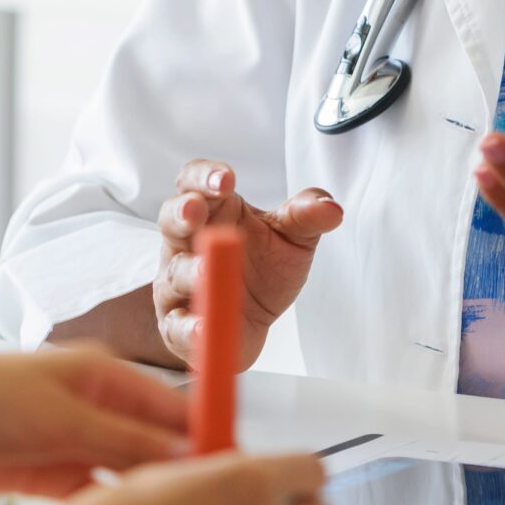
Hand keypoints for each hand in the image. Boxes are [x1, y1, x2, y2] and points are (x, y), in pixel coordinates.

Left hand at [0, 348, 189, 495]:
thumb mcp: (63, 420)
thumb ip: (127, 441)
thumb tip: (188, 457)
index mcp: (104, 376)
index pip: (176, 408)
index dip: (206, 441)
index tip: (234, 480)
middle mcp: (94, 406)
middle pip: (154, 446)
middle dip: (177, 478)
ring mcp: (70, 442)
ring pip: (125, 476)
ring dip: (142, 501)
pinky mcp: (46, 475)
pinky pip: (92, 497)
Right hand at [155, 160, 343, 366]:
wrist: (250, 322)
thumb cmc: (264, 269)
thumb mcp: (292, 239)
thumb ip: (306, 217)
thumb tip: (332, 208)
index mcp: (213, 211)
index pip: (196, 182)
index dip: (205, 176)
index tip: (227, 179)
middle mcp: (186, 243)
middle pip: (172, 219)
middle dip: (182, 213)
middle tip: (196, 210)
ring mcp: (176, 284)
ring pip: (175, 272)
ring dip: (190, 271)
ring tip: (207, 272)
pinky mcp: (177, 326)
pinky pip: (177, 326)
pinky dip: (190, 327)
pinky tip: (204, 327)